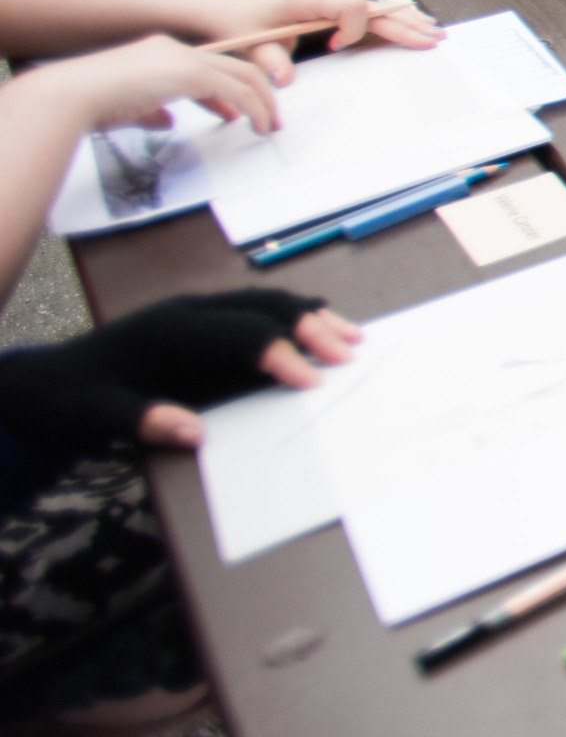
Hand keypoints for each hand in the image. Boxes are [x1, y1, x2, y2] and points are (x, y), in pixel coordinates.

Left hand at [0, 291, 359, 457]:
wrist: (43, 382)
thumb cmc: (70, 399)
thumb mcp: (93, 417)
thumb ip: (143, 421)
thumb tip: (197, 433)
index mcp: (167, 330)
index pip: (239, 333)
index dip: (278, 355)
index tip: (311, 382)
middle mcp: (187, 312)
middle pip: (261, 307)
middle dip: (309, 327)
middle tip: (347, 353)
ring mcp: (196, 313)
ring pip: (265, 303)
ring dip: (309, 317)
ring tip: (351, 337)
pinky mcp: (201, 323)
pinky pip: (256, 311)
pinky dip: (293, 318)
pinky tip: (318, 329)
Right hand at [26, 35, 286, 138]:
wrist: (72, 93)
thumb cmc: (90, 103)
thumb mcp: (130, 107)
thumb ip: (153, 111)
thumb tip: (167, 121)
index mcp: (159, 53)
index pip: (207, 68)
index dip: (227, 92)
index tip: (238, 113)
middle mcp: (175, 50)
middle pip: (234, 67)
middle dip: (257, 93)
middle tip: (269, 118)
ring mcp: (185, 58)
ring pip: (244, 76)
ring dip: (263, 102)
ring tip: (270, 125)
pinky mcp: (191, 72)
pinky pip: (238, 90)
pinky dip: (255, 108)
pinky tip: (258, 125)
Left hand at [197, 0, 440, 75]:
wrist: (238, 18)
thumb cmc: (245, 29)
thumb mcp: (250, 46)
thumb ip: (268, 59)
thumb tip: (283, 77)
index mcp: (309, 0)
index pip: (347, 7)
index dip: (349, 28)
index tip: (335, 46)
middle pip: (374, 10)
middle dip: (403, 25)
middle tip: (430, 38)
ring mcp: (336, 5)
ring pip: (379, 10)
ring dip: (408, 21)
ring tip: (435, 31)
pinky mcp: (339, 14)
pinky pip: (374, 15)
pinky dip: (398, 20)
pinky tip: (419, 23)